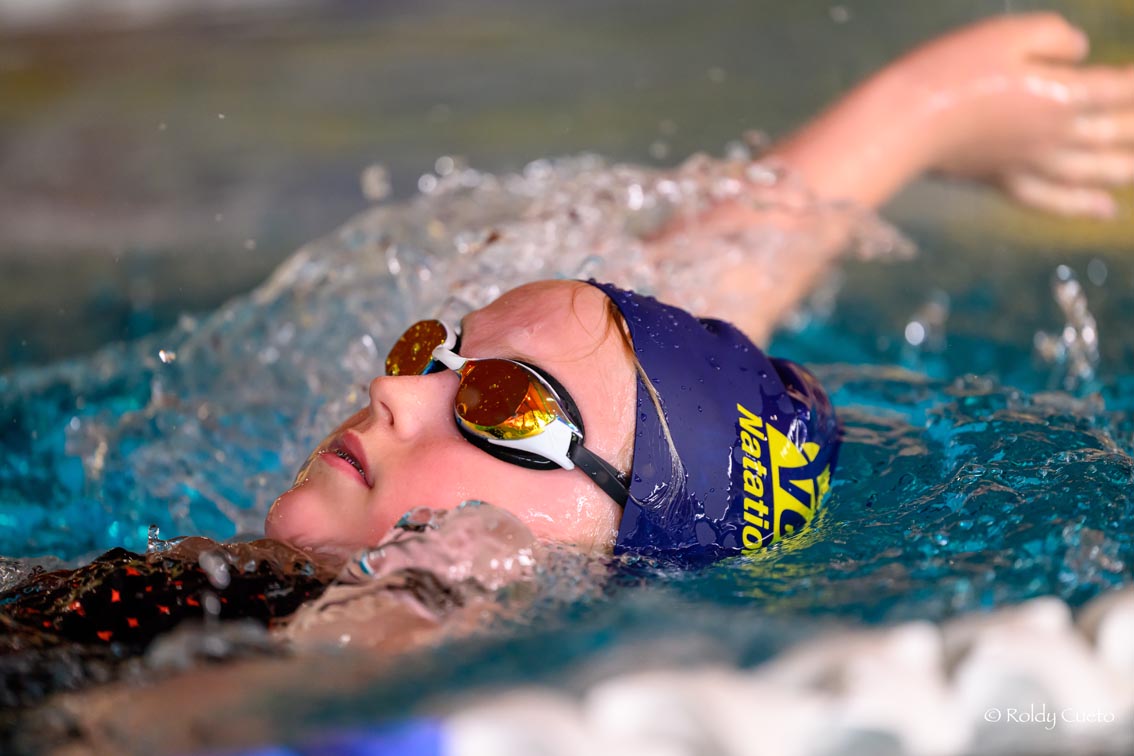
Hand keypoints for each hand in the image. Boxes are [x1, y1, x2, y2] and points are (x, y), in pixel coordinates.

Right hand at [917, 13, 1133, 217]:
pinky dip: (1084, 206)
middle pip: (1120, 133)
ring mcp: (1031, 164)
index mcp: (1064, 95)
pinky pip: (1053, 200)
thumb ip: (1055, 37)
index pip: (1123, 89)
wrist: (905, 122)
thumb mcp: (1009, 32)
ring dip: (1131, 167)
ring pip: (1098, 171)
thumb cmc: (954, 70)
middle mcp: (1057, 136)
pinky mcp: (1003, 181)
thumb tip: (1080, 52)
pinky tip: (1105, 210)